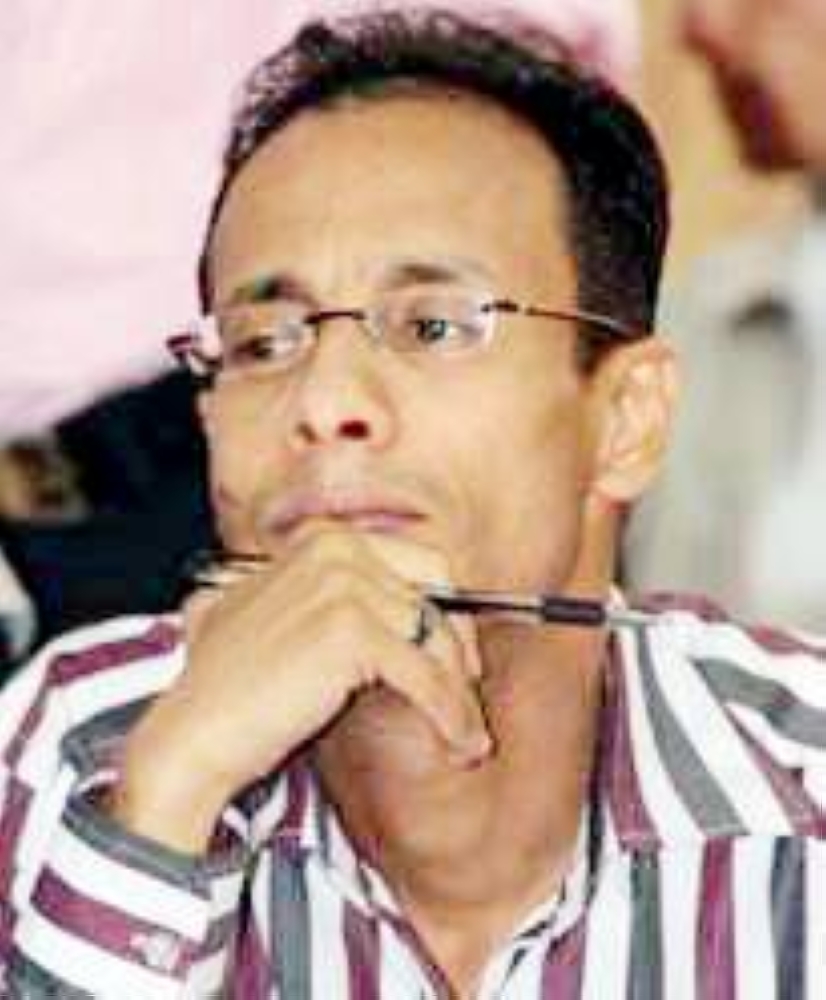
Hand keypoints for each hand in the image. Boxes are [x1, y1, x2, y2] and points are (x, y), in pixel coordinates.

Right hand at [112, 521, 489, 852]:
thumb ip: (335, 599)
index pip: (422, 562)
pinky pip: (427, 675)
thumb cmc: (235, 688)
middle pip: (441, 590)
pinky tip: (459, 743)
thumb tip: (407, 615)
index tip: (457, 657)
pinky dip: (450, 714)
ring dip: (461, 694)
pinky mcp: (351, 631)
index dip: (448, 612)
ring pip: (438, 638)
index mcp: (323, 539)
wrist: (195, 733)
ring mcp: (343, 585)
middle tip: (468, 694)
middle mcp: (336, 549)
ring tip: (469, 735)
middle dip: (461, 646)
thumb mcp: (284, 617)